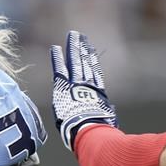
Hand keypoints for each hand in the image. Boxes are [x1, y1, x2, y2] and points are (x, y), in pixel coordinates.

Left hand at [50, 30, 118, 150]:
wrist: (90, 130)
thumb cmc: (100, 130)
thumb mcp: (107, 120)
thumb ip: (107, 113)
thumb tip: (111, 113)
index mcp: (98, 93)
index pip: (94, 72)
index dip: (92, 60)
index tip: (90, 49)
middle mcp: (87, 86)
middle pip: (85, 63)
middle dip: (82, 48)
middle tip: (80, 36)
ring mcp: (76, 85)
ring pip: (75, 62)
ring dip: (73, 48)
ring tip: (72, 35)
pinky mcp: (63, 87)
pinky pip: (60, 70)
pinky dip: (57, 59)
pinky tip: (55, 48)